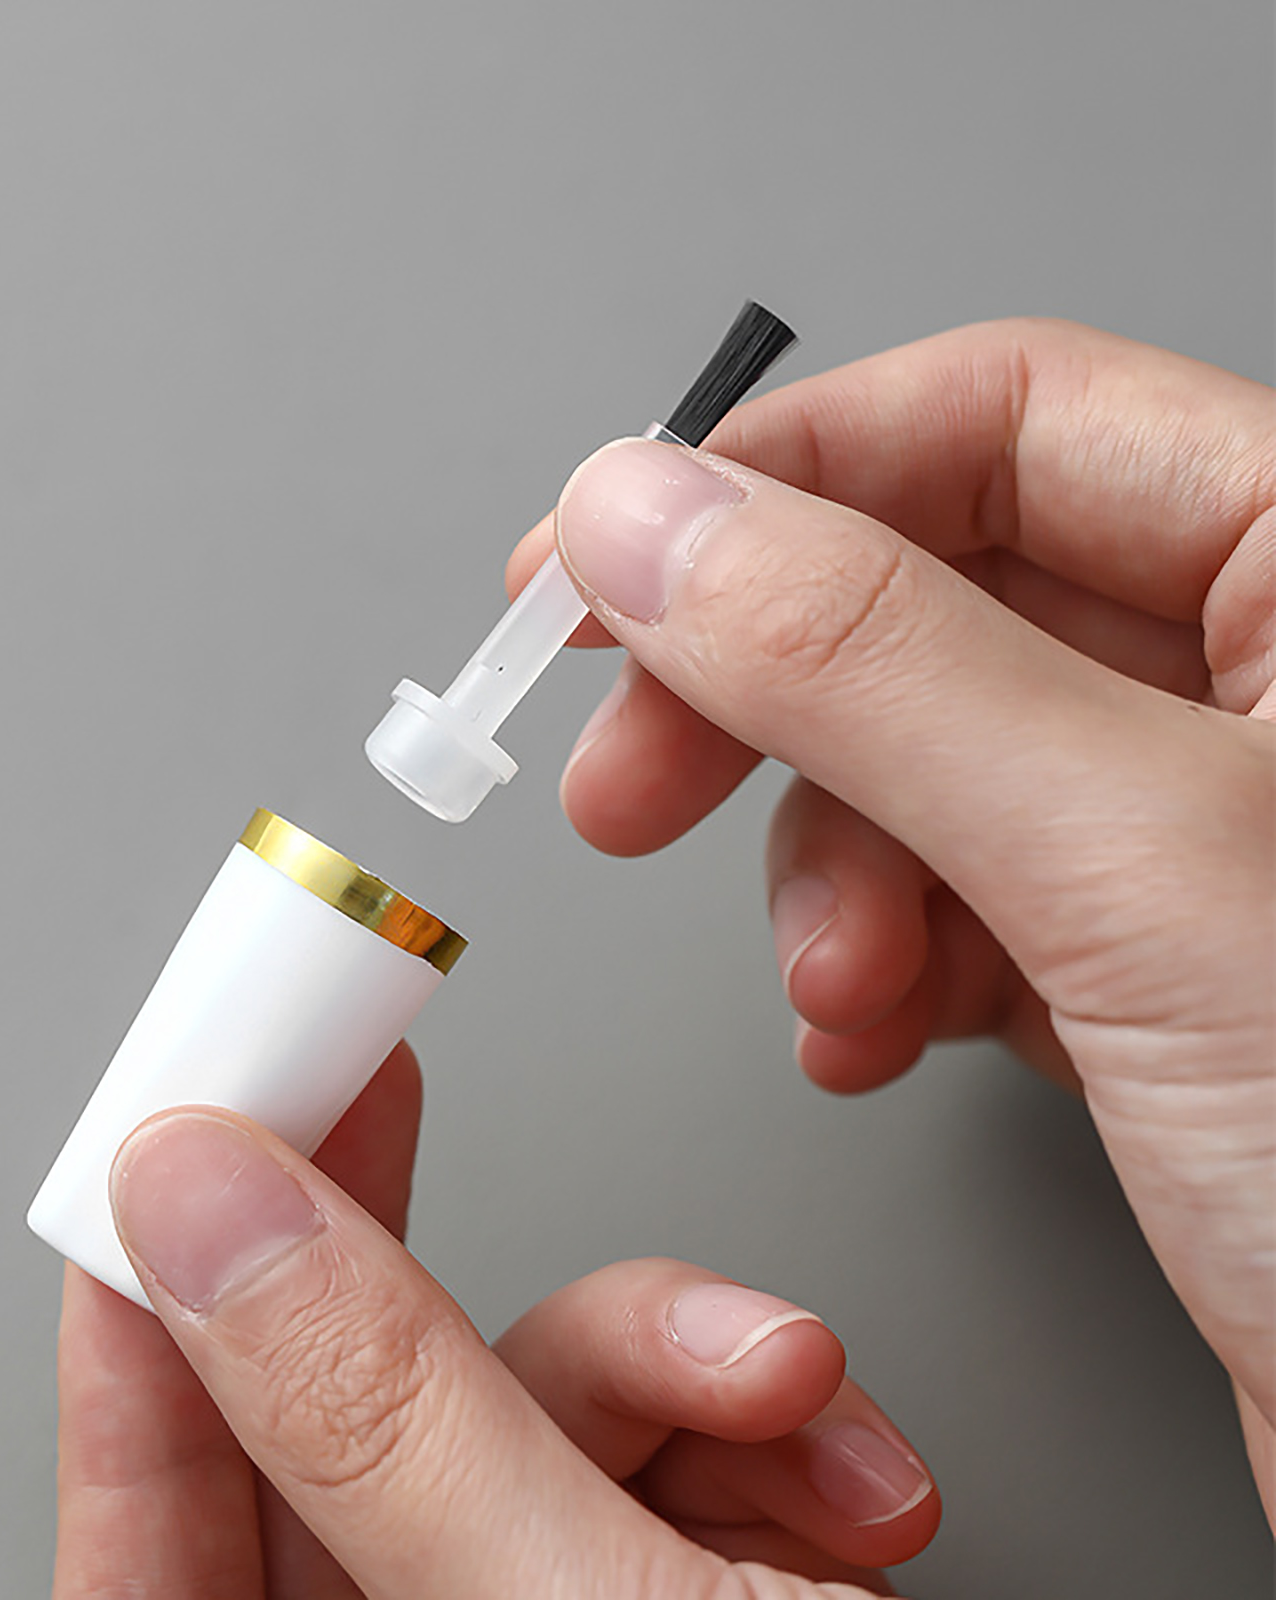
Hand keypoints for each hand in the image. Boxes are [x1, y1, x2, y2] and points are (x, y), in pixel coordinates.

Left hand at [53, 1045, 938, 1597]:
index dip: (138, 1349)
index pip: (149, 1560)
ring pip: (522, 1432)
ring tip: (787, 1374)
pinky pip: (654, 1478)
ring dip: (668, 1366)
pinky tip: (842, 1477)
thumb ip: (385, 1419)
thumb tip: (205, 1211)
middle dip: (398, 1269)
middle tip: (370, 1097)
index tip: (175, 1162)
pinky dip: (752, 1437)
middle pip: (343, 1456)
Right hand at [506, 317, 1275, 1511]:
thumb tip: (649, 521)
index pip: (999, 418)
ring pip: (922, 768)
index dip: (773, 480)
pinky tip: (870, 1036)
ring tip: (838, 986)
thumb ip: (871, 666)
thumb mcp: (1143, 870)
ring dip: (828, 877)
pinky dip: (880, 968)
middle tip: (630, 780)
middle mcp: (1271, 684)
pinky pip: (958, 903)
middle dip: (759, 700)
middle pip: (930, 597)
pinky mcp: (1158, 964)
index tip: (601, 565)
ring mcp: (1204, 831)